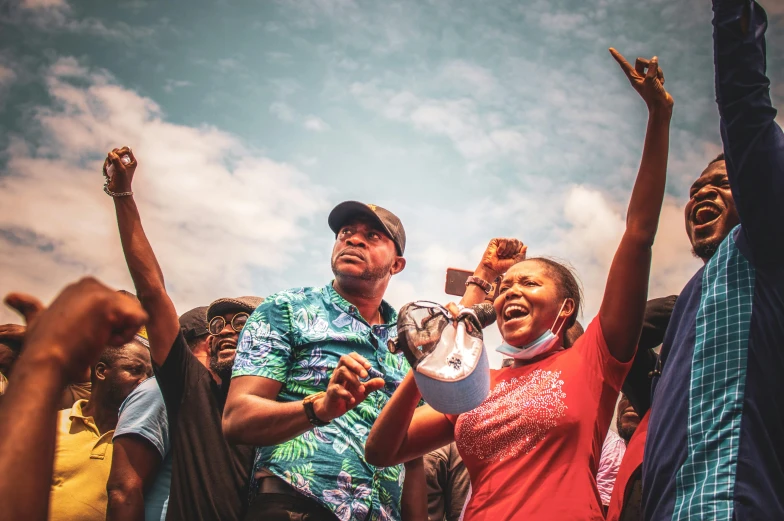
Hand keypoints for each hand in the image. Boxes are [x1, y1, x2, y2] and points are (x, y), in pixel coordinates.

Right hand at [4, 277, 147, 380]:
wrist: (45, 363)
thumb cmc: (44, 348)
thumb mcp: (37, 320)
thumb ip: (29, 307)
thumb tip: (10, 297)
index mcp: (81, 287)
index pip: (116, 307)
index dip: (105, 326)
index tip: (83, 335)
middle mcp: (90, 284)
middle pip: (128, 309)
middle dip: (115, 329)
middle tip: (90, 339)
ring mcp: (100, 292)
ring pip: (135, 314)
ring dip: (120, 333)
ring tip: (96, 339)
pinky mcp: (110, 304)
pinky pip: (139, 320)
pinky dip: (126, 336)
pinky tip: (104, 340)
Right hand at [103, 146, 137, 193]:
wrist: (118, 191)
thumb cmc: (122, 181)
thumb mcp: (120, 170)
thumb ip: (116, 160)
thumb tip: (110, 153)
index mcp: (131, 161)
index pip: (126, 149)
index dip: (120, 151)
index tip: (118, 157)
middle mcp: (126, 161)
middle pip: (117, 151)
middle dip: (112, 157)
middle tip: (112, 165)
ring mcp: (119, 164)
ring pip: (110, 156)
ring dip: (108, 163)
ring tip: (109, 172)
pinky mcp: (113, 167)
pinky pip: (107, 162)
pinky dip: (106, 167)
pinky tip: (107, 174)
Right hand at [315, 352, 384, 421]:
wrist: (333, 409)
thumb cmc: (348, 395)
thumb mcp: (362, 391)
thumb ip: (371, 385)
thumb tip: (383, 381)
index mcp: (347, 369)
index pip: (351, 356)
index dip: (360, 359)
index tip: (369, 367)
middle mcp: (339, 372)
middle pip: (344, 359)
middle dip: (356, 366)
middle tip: (365, 375)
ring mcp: (334, 381)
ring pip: (341, 372)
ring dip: (353, 380)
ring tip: (361, 390)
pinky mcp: (331, 392)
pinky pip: (337, 389)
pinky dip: (346, 394)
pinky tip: (352, 400)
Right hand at [475, 238, 526, 280]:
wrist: (492, 268)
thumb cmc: (503, 266)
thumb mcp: (515, 262)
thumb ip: (522, 255)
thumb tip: (526, 246)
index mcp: (514, 249)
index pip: (520, 244)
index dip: (518, 250)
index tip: (512, 257)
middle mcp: (508, 244)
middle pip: (516, 241)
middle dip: (512, 251)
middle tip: (506, 257)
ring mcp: (502, 242)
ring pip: (511, 240)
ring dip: (507, 250)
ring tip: (502, 255)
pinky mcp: (496, 241)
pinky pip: (504, 240)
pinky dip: (502, 248)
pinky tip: (498, 253)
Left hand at [609, 48, 673, 112]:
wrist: (661, 106)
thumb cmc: (653, 95)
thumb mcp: (651, 80)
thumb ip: (652, 67)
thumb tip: (654, 58)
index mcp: (633, 78)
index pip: (623, 64)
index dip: (617, 56)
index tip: (610, 48)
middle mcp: (638, 77)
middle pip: (640, 61)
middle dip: (648, 64)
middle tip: (652, 74)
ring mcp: (646, 78)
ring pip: (652, 65)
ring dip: (658, 72)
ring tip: (658, 83)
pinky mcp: (654, 80)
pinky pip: (658, 71)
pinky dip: (661, 77)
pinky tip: (661, 85)